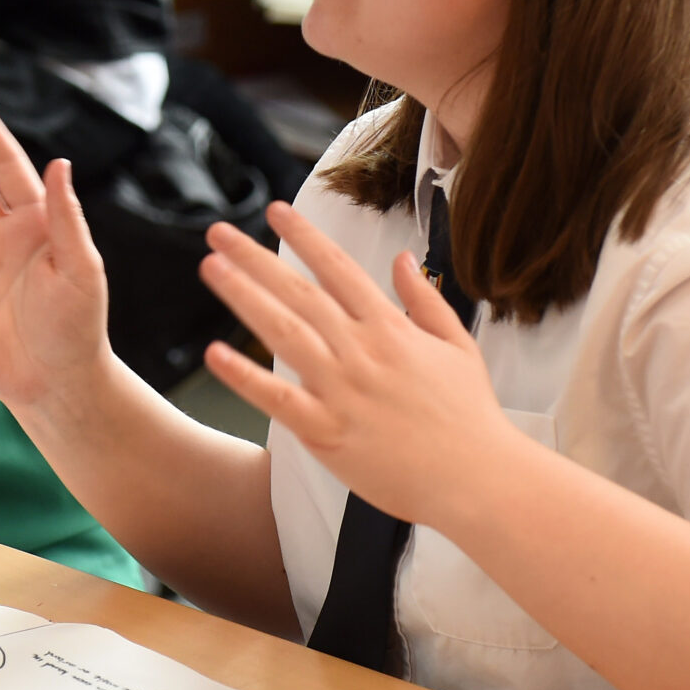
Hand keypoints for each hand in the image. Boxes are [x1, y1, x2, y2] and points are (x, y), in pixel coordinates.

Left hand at [198, 202, 518, 530]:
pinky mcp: (328, 433)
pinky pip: (279, 400)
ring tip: (211, 268)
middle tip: (219, 233)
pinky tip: (215, 354)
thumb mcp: (458, 344)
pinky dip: (246, 377)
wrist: (478, 479)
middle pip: (299, 293)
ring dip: (244, 297)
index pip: (338, 268)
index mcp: (391, 328)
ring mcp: (342, 391)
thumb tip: (400, 258)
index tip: (275, 210)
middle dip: (255, 259)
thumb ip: (425, 298)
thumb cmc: (469, 415)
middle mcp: (361, 352)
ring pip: (284, 333)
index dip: (304, 236)